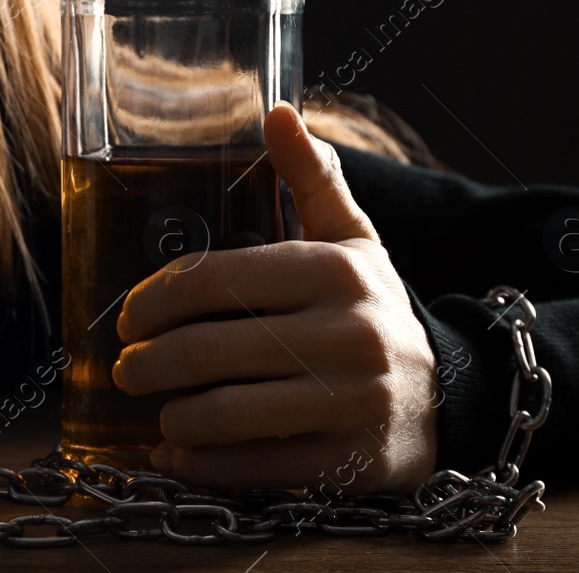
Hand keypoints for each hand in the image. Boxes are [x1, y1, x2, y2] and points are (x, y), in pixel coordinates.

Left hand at [112, 101, 440, 493]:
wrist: (451, 396)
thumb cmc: (374, 309)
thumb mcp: (352, 238)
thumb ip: (311, 176)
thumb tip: (276, 110)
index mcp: (335, 270)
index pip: (219, 278)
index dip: (158, 298)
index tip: (129, 316)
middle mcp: (348, 333)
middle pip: (212, 349)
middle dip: (150, 362)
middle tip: (126, 368)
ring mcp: (352, 402)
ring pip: (228, 413)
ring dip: (173, 418)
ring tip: (156, 411)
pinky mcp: (352, 463)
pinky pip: (258, 468)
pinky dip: (205, 466)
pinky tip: (178, 457)